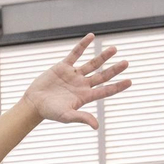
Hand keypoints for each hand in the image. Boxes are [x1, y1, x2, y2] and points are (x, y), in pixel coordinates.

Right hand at [16, 34, 130, 127]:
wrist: (34, 103)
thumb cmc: (50, 112)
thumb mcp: (67, 116)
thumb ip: (81, 118)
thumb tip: (96, 126)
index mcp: (85, 96)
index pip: (105, 90)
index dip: (118, 86)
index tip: (130, 81)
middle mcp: (82, 84)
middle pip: (102, 75)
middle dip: (114, 69)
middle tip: (126, 63)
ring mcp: (74, 75)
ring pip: (92, 63)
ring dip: (103, 57)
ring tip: (114, 49)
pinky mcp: (63, 67)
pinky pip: (75, 54)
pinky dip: (83, 45)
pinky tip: (91, 36)